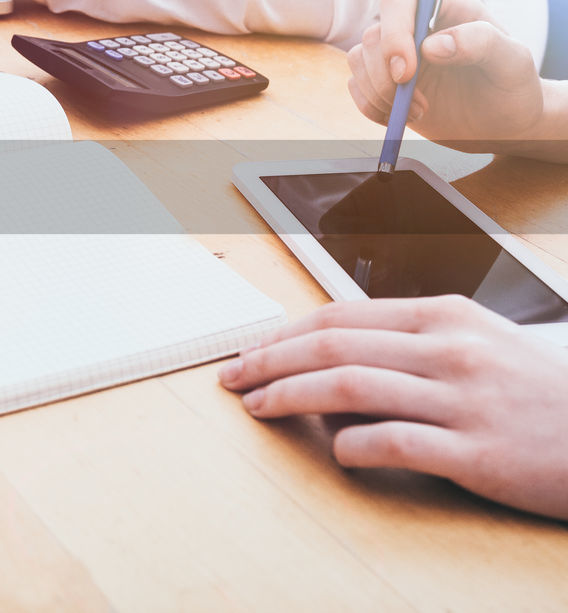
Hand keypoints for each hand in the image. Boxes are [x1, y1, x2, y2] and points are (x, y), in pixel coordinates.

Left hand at [218, 296, 567, 519]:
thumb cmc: (543, 393)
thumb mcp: (481, 342)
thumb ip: (414, 343)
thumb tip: (339, 357)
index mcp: (445, 316)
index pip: (342, 314)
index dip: (285, 332)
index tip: (251, 349)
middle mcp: (449, 349)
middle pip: (333, 344)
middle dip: (269, 359)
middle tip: (232, 377)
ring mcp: (462, 400)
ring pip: (350, 385)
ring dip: (290, 396)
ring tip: (256, 407)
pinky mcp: (477, 453)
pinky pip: (392, 442)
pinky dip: (351, 446)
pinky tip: (334, 451)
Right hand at [347, 0, 546, 153]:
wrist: (502, 123)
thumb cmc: (512, 88)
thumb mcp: (513, 62)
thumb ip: (481, 43)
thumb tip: (432, 46)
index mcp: (445, 6)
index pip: (399, 4)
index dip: (394, 36)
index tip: (406, 74)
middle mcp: (414, 24)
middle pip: (373, 36)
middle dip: (386, 78)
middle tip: (419, 106)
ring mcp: (396, 52)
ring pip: (358, 60)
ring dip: (379, 94)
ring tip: (417, 114)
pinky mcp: (382, 78)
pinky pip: (356, 86)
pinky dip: (371, 107)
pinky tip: (400, 119)